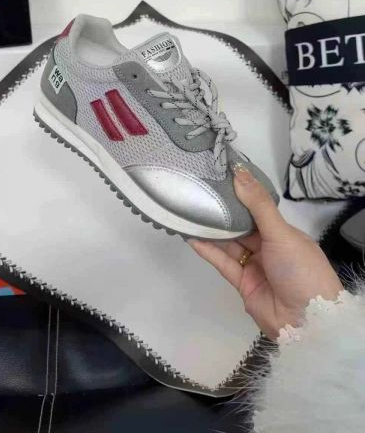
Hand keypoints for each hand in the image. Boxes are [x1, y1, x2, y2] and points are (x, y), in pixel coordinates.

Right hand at [189, 167, 342, 339]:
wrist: (306, 322)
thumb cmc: (301, 269)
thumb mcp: (282, 233)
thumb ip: (258, 205)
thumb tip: (239, 173)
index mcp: (284, 233)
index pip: (258, 209)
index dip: (240, 195)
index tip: (220, 176)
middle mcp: (268, 247)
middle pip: (241, 226)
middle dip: (223, 212)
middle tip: (199, 191)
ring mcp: (255, 266)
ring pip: (229, 243)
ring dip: (212, 230)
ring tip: (190, 211)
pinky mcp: (242, 284)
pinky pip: (223, 263)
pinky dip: (208, 250)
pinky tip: (192, 236)